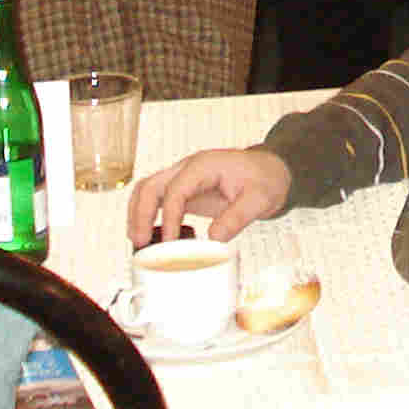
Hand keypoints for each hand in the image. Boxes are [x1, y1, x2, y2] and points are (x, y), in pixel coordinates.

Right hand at [129, 147, 292, 242]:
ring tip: (138, 242)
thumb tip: (213, 238)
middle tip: (140, 242)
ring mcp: (184, 178)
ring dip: (138, 213)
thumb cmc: (265, 179)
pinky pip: (157, 199)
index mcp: (205, 166)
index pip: (176, 189)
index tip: (169, 242)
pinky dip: (147, 214)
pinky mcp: (184, 190)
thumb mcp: (259, 199)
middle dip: (141, 213)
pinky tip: (149, 236)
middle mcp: (189, 168)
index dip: (169, 217)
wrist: (270, 171)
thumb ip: (237, 217)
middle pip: (152, 185)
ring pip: (148, 190)